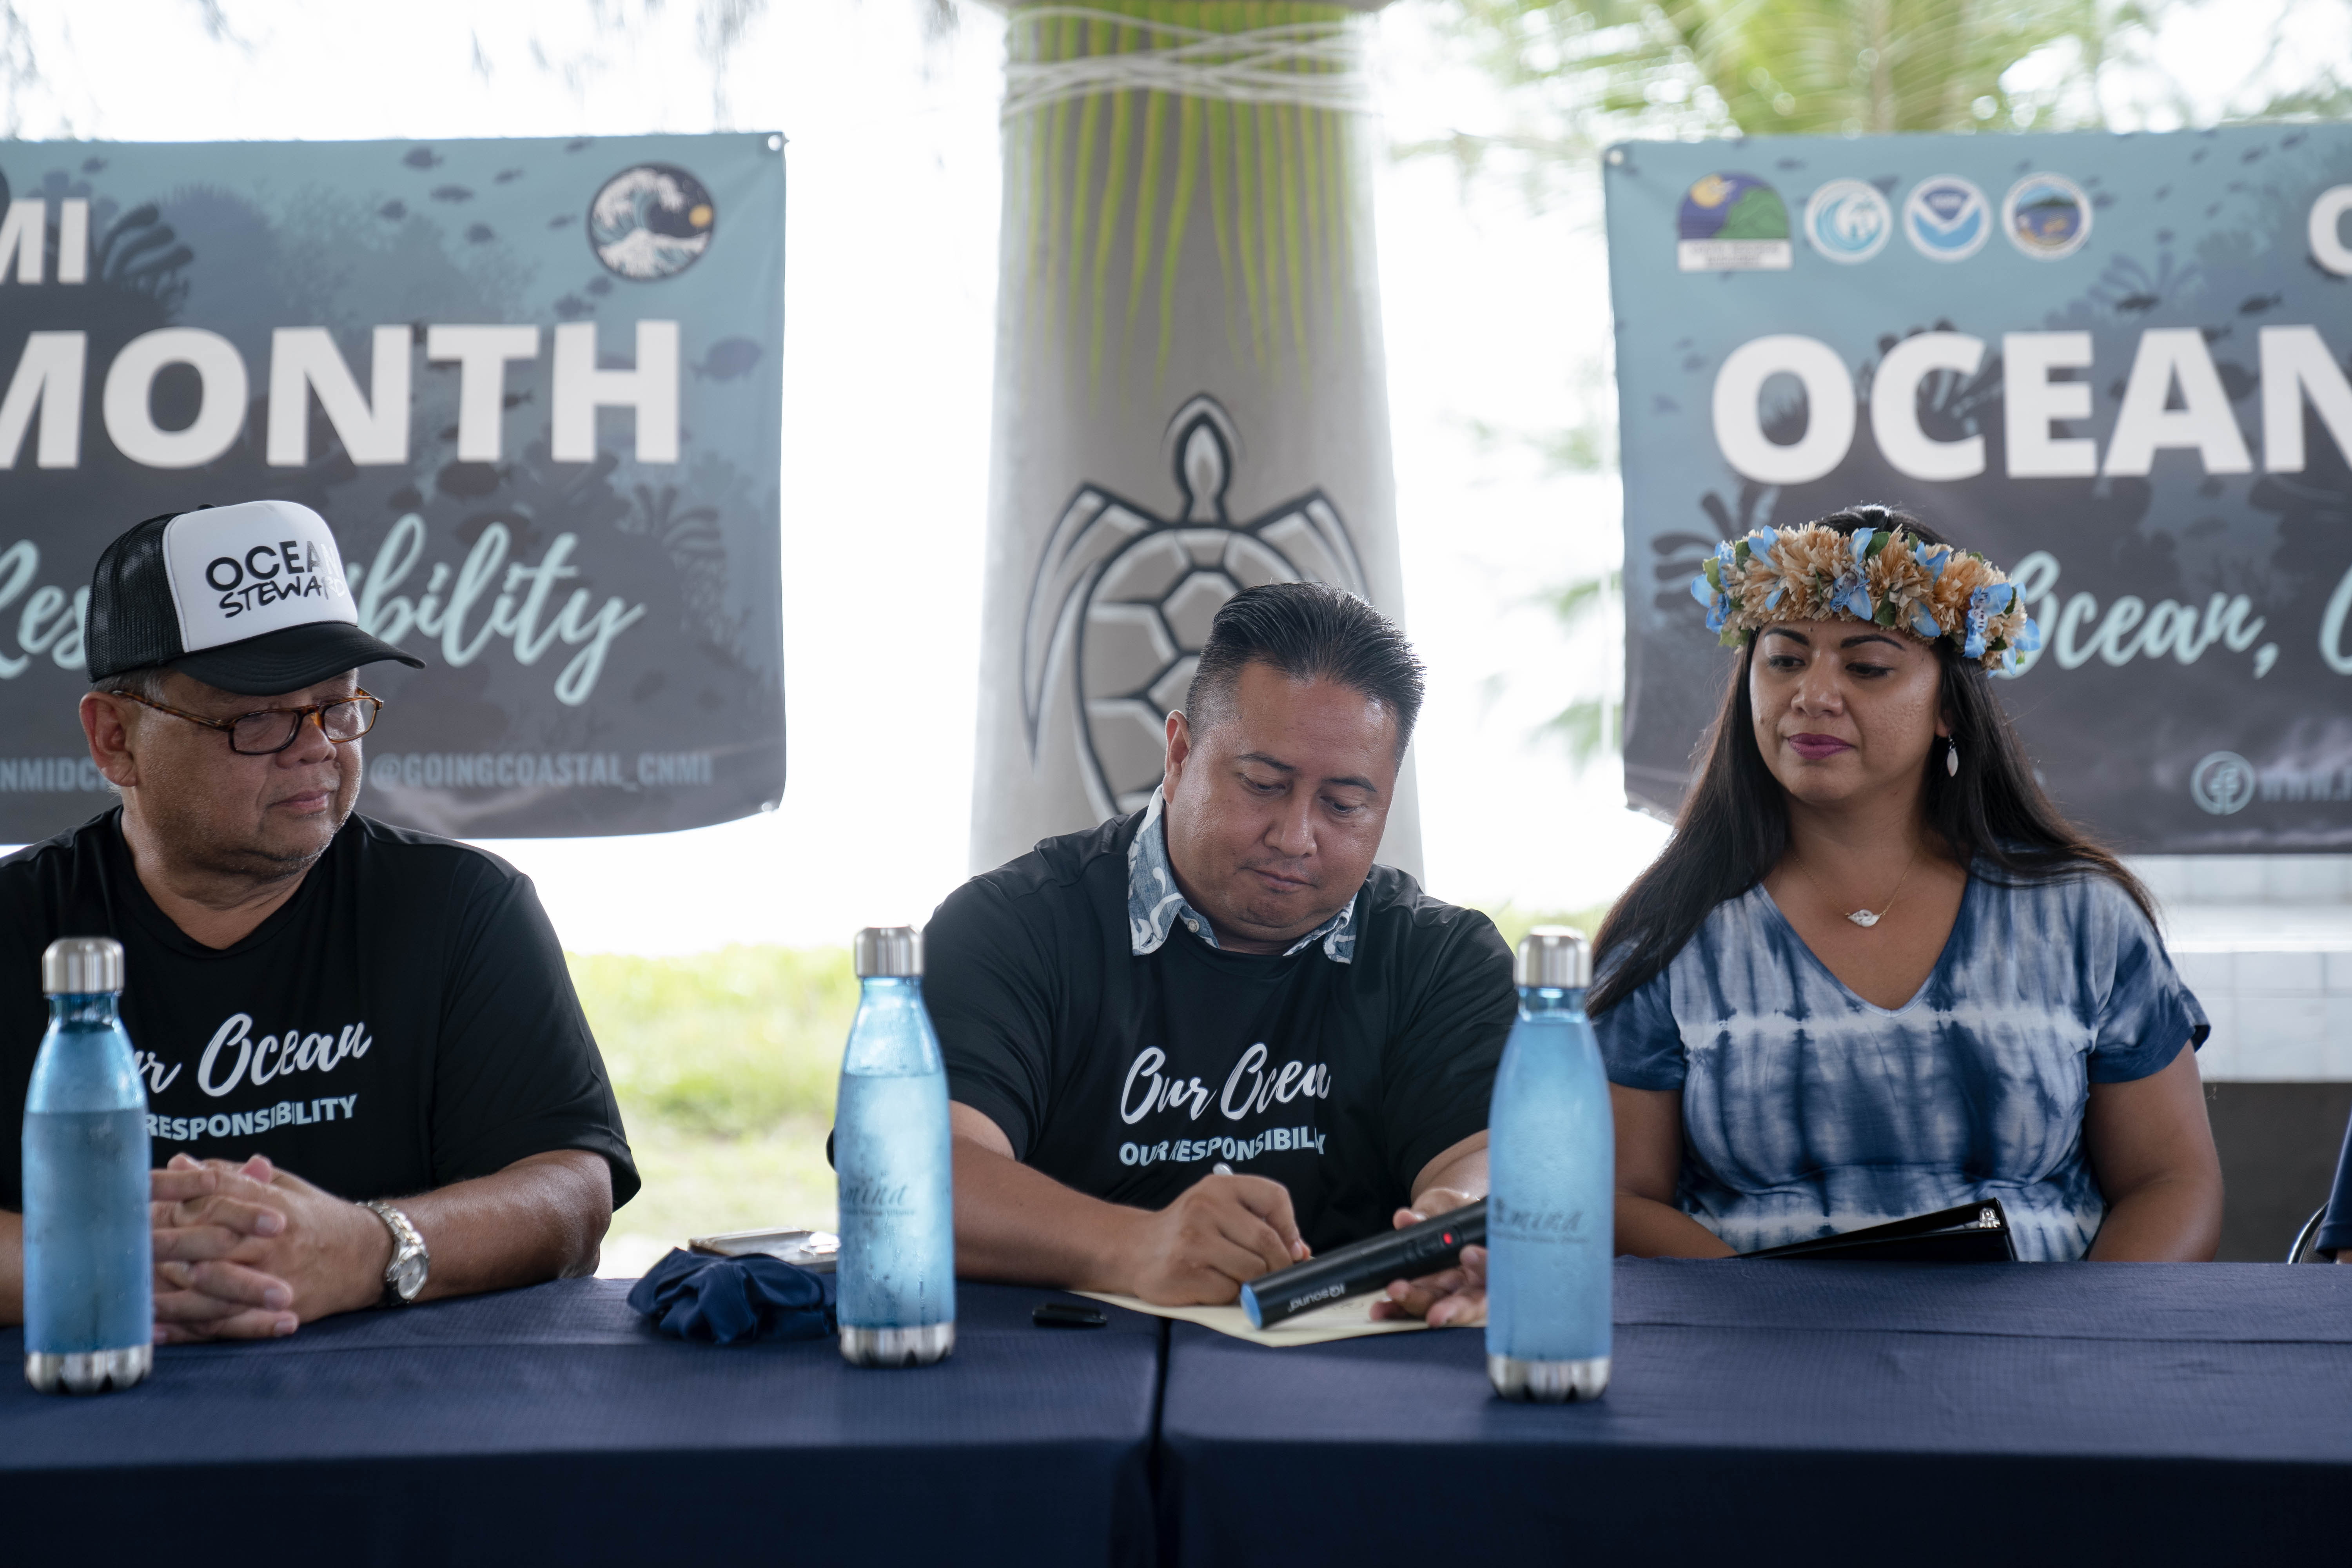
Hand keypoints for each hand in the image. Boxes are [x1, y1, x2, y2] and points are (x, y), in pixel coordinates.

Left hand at [149, 1155, 391, 1341]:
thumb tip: (181, 1162)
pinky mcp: (280, 1311)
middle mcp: (277, 1241)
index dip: (181, 1192)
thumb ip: (234, 1178)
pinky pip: (229, 1324)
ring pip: (217, 1287)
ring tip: (132, 1295)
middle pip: (214, 1240)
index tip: (143, 1193)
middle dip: (168, 1244)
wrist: (370, 1257)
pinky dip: (190, 1329)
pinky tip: (158, 1330)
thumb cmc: (318, 1218)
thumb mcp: (284, 1187)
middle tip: (128, 1247)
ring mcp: (279, 1278)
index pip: (223, 1193)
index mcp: (277, 1205)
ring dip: (172, 1293)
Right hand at [1115, 1172, 1308, 1305]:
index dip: (1290, 1227)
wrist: (1134, 1249)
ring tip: (1235, 1277)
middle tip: (1272, 1275)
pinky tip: (1212, 1285)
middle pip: (1267, 1242)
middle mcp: (1206, 1207)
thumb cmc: (1186, 1232)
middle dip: (1278, 1265)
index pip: (1274, 1197)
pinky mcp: (1184, 1271)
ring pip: (1252, 1270)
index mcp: (1219, 1186)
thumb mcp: (1218, 1210)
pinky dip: (1229, 1295)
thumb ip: (1258, 1223)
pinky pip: (1229, 1291)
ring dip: (1252, 1283)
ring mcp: (1193, 1239)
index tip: (1290, 1248)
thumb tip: (1301, 1252)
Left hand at [1369, 1192, 1486, 1326]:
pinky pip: (1411, 1307)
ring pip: (1435, 1305)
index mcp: (1491, 1265)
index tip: (1468, 1253)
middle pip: (1464, 1302)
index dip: (1484, 1266)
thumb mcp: (1449, 1206)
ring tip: (1397, 1293)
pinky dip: (1395, 1308)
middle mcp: (1471, 1286)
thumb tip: (1406, 1219)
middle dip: (1448, 1308)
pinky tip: (1381, 1310)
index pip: (1495, 1272)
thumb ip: (1432, 1214)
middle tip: (1435, 1313)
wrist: (1446, 1212)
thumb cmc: (1458, 1211)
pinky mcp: (1424, 1295)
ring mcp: (1446, 1293)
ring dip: (1415, 1303)